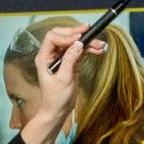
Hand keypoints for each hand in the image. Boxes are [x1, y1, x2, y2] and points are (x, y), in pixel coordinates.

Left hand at [17, 27, 107, 143]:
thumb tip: (78, 45)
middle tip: (90, 32)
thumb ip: (70, 60)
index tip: (79, 39)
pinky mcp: (70, 63)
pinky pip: (79, 52)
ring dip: (86, 42)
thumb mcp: (63, 79)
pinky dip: (88, 50)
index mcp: (44, 57)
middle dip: (77, 34)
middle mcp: (51, 55)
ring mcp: (61, 58)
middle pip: (63, 36)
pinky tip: (97, 50)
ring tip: (99, 45)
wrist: (58, 111)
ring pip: (73, 43)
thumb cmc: (56, 98)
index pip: (52, 38)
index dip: (66, 36)